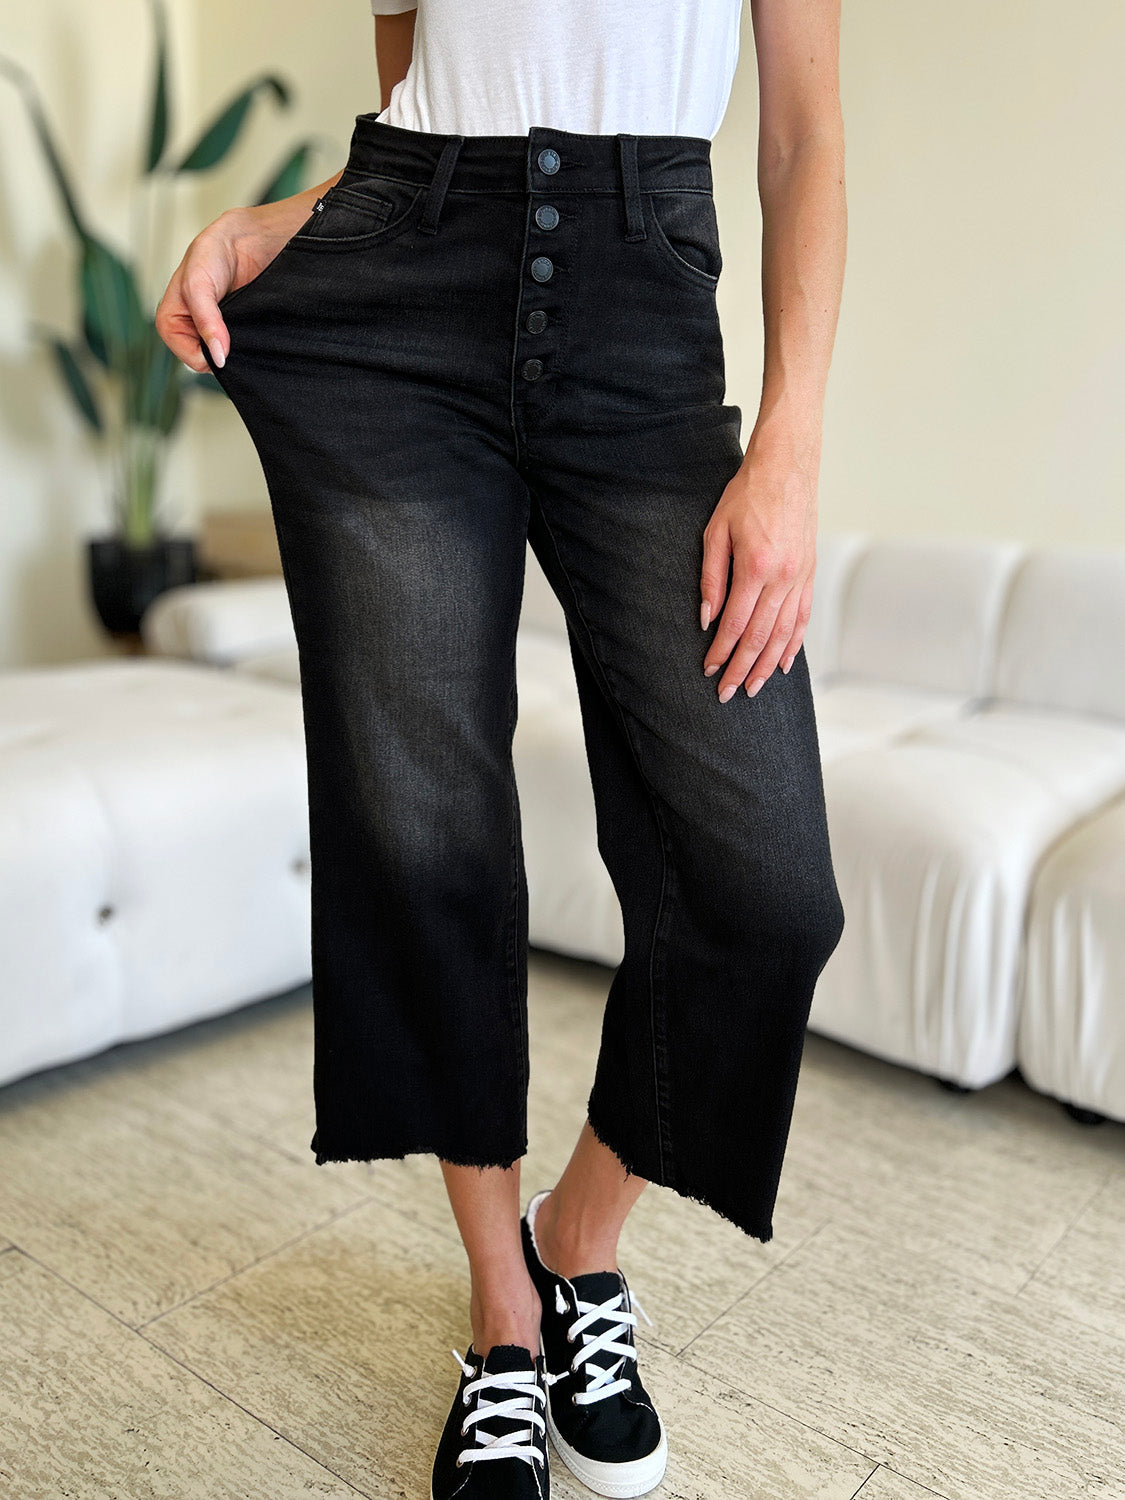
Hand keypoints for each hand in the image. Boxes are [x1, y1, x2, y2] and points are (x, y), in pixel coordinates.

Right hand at [155, 202, 297, 374]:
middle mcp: (191, 330)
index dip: (206, 354)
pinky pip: (241, 348)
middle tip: (234, 326)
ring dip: (236, 346)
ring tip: (242, 321)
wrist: (244, 240)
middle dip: (222, 350)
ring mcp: (213, 331)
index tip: (223, 342)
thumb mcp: (199, 285)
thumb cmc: (212, 253)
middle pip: (208, 361)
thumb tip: (218, 357)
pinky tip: (249, 325)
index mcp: (171, 320)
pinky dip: (247, 341)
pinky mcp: (233, 330)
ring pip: (225, 356)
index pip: (188, 357)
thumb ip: (206, 321)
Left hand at [700, 434, 818, 700]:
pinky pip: (803, 618)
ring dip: (768, 664)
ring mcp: (801, 577)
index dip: (721, 652)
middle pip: (760, 637)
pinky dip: (794, 644)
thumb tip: (707, 619)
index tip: (709, 671)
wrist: (787, 468)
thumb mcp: (715, 532)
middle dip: (742, 669)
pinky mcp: (810, 574)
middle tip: (728, 693)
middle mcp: (783, 577)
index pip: (735, 623)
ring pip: (785, 633)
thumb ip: (710, 578)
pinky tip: (783, 663)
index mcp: (756, 567)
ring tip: (754, 687)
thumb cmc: (746, 495)